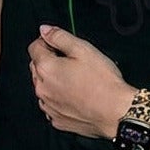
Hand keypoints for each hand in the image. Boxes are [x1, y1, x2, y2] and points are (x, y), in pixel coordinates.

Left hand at [29, 25, 134, 140]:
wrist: (115, 112)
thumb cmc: (103, 82)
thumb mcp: (83, 49)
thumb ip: (60, 37)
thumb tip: (45, 30)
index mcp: (46, 68)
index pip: (34, 47)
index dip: (47, 41)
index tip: (60, 44)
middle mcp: (42, 89)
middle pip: (36, 67)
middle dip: (50, 61)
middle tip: (73, 62)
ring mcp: (48, 106)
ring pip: (43, 86)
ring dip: (53, 80)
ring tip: (77, 80)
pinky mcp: (57, 119)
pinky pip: (51, 104)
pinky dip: (59, 98)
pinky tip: (76, 95)